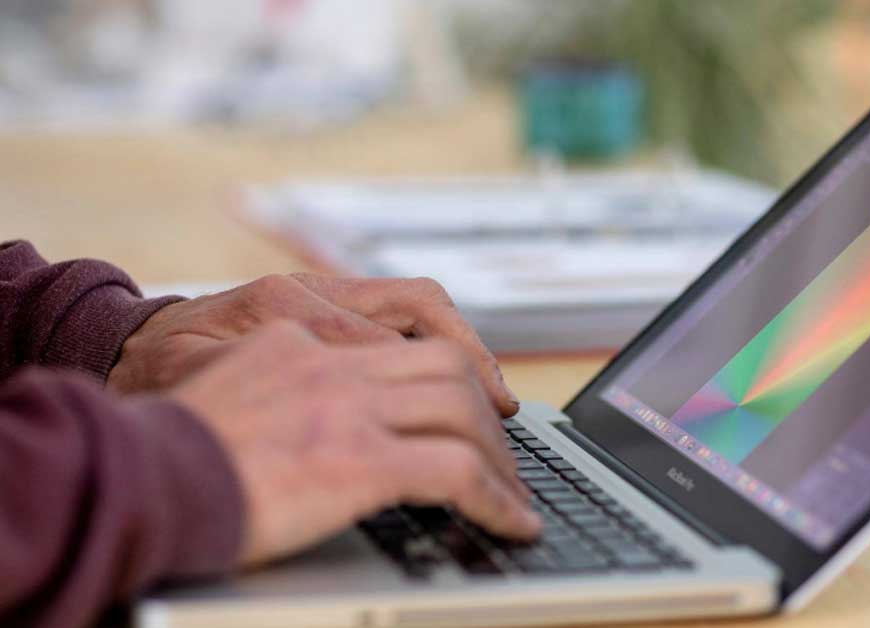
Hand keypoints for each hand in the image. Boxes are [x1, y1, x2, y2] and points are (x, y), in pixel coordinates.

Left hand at [110, 273, 517, 416]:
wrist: (130, 347)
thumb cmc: (161, 379)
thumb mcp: (198, 388)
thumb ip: (261, 382)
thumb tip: (335, 396)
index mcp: (280, 305)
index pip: (378, 342)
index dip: (428, 390)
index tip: (462, 437)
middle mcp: (311, 289)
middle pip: (416, 308)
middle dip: (469, 361)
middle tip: (502, 412)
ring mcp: (325, 290)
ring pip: (420, 302)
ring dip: (466, 348)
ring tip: (497, 396)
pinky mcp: (331, 297)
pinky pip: (404, 306)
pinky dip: (441, 338)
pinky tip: (460, 374)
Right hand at [168, 321, 539, 566]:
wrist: (124, 475)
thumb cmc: (162, 442)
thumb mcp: (226, 378)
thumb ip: (285, 373)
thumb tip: (328, 405)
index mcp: (296, 327)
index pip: (403, 312)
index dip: (457, 352)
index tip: (479, 388)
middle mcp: (327, 356)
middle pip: (444, 359)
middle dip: (487, 401)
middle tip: (505, 441)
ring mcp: (345, 405)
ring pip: (461, 409)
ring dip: (498, 456)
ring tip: (513, 491)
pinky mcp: (355, 460)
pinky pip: (455, 471)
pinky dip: (495, 498)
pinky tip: (511, 522)